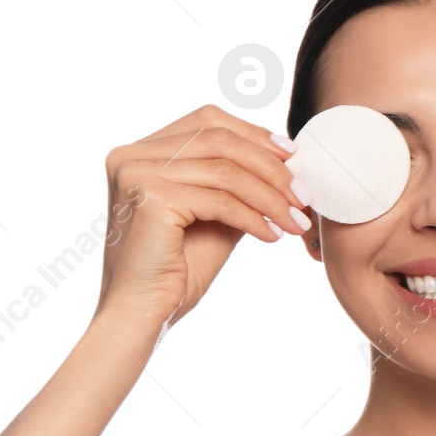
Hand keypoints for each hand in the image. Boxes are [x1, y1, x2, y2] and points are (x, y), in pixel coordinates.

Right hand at [94, 104, 310, 328]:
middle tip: (304, 196)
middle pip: (219, 139)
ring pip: (224, 170)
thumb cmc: (177, 270)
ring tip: (297, 221)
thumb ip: (236, 183)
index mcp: (141, 151)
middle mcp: (132, 155)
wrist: (141, 314)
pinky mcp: (149, 198)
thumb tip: (286, 162)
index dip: (254, 134)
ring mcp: (136, 173)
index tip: (292, 158)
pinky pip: (219, 200)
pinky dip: (254, 216)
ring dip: (270, 196)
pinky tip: (273, 236)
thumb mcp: (214, 215)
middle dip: (270, 167)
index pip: (207, 121)